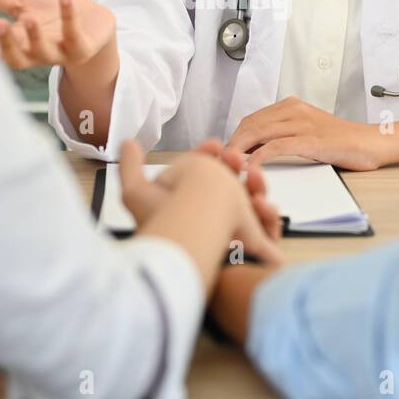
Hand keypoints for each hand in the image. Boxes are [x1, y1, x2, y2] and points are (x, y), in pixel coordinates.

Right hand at [0, 0, 114, 69]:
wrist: (92, 21)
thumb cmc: (53, 14)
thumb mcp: (24, 3)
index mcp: (21, 44)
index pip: (2, 51)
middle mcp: (38, 53)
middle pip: (19, 57)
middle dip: (8, 43)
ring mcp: (61, 53)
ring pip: (45, 52)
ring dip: (35, 36)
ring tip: (28, 17)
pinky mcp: (82, 48)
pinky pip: (74, 36)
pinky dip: (69, 17)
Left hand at [121, 139, 282, 265]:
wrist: (188, 249)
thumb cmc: (163, 225)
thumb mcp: (136, 193)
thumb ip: (131, 166)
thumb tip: (128, 143)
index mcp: (191, 205)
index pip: (207, 178)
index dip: (212, 158)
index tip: (215, 145)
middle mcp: (213, 221)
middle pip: (234, 189)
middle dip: (238, 169)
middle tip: (236, 159)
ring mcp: (234, 237)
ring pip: (254, 206)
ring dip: (257, 187)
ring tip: (253, 178)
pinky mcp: (252, 255)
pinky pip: (268, 232)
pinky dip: (270, 217)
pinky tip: (262, 206)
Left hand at [226, 96, 383, 169]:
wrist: (372, 143)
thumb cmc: (341, 142)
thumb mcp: (308, 131)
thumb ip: (284, 134)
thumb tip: (255, 149)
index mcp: (291, 105)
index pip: (251, 119)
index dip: (234, 137)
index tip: (225, 155)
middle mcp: (294, 110)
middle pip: (250, 125)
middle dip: (232, 144)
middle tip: (221, 164)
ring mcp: (303, 124)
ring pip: (259, 133)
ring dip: (239, 151)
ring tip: (229, 167)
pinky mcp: (311, 140)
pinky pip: (276, 147)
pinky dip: (259, 158)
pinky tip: (250, 169)